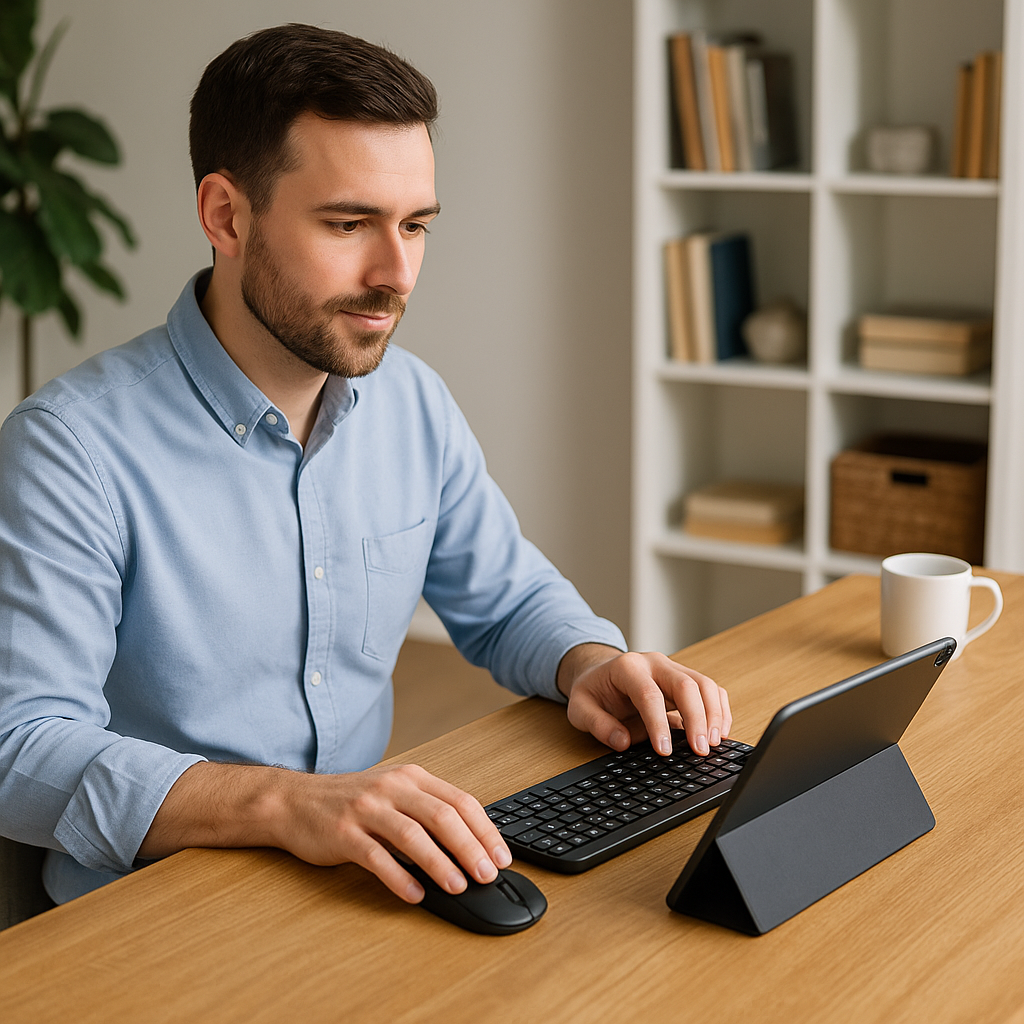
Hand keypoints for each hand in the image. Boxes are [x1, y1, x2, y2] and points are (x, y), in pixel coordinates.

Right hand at [139, 760, 511, 904]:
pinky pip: (377, 858)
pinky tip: (416, 895)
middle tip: (487, 874)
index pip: (460, 801)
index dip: (485, 830)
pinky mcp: (343, 833)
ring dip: (441, 864)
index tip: (501, 856)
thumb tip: (472, 844)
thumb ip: (428, 810)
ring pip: (413, 836)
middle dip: (471, 848)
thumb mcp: (394, 794)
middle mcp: (391, 788)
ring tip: (459, 886)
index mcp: (411, 777)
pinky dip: (400, 878)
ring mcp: (366, 809)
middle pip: (442, 816)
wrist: (294, 800)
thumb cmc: (350, 801)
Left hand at [557, 644, 730, 756]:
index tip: (664, 751)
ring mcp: (673, 668)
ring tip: (713, 744)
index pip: (648, 694)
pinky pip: (711, 690)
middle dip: (697, 718)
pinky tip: (719, 733)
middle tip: (701, 750)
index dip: (658, 724)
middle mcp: (654, 663)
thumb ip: (597, 724)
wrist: (600, 673)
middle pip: (685, 684)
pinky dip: (719, 710)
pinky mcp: (685, 679)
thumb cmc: (593, 691)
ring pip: (704, 684)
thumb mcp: (579, 708)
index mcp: (627, 667)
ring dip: (714, 715)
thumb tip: (622, 741)